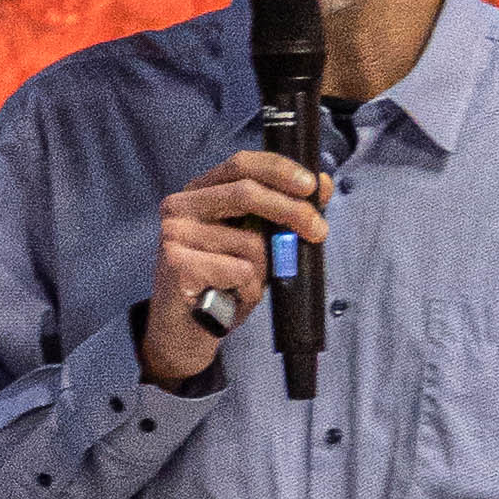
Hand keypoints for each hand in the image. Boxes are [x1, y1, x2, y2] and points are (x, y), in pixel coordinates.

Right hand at [139, 151, 330, 387]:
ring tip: (246, 286)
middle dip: (291, 211)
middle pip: (247, 193)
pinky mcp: (177, 264)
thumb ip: (283, 215)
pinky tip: (231, 298)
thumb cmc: (223, 285)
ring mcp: (174, 234)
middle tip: (319, 231)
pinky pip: (239, 271)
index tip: (312, 184)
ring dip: (265, 271)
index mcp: (199, 192)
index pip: (240, 164)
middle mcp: (180, 206)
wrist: (185, 333)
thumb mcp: (257, 245)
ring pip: (250, 242)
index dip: (279, 169)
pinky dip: (249, 289)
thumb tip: (323, 184)